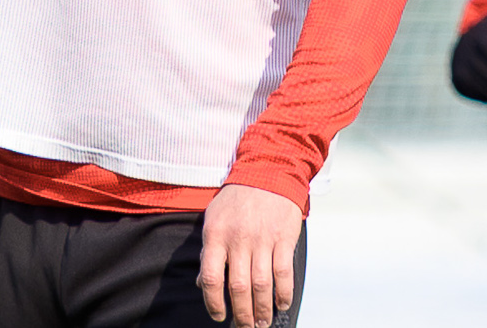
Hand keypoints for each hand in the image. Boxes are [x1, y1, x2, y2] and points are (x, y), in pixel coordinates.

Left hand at [198, 184, 302, 327]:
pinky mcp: (283, 239)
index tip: (218, 316)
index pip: (210, 277)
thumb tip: (202, 284)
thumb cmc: (235, 201)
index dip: (213, 302)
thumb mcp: (213, 220)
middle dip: (241, 314)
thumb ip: (209, 252)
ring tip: (262, 323)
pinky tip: (281, 305)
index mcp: (215, 235)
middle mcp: (238, 240)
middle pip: (238, 287)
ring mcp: (262, 240)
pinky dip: (283, 294)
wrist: (266, 174)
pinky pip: (283, 273)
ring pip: (261, 285)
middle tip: (244, 327)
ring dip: (262, 309)